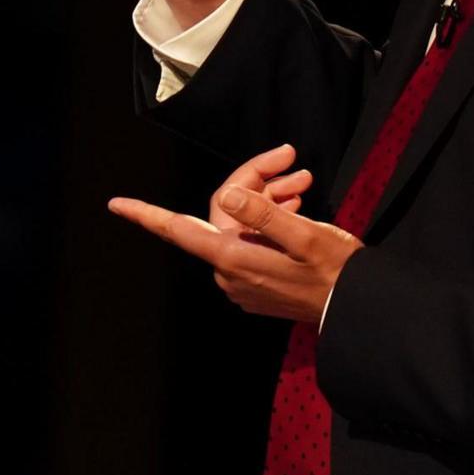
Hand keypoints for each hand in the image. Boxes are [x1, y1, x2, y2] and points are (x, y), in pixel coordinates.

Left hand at [109, 169, 360, 325]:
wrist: (357, 313)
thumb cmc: (336, 273)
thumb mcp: (306, 237)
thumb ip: (265, 215)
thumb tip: (229, 197)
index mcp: (234, 259)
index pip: (179, 229)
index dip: (146, 214)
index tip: (116, 204)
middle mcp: (231, 273)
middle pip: (224, 213)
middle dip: (255, 181)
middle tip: (291, 161)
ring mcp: (243, 282)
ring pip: (241, 224)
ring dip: (268, 198)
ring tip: (303, 183)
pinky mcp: (258, 286)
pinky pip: (252, 242)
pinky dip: (270, 220)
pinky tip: (295, 206)